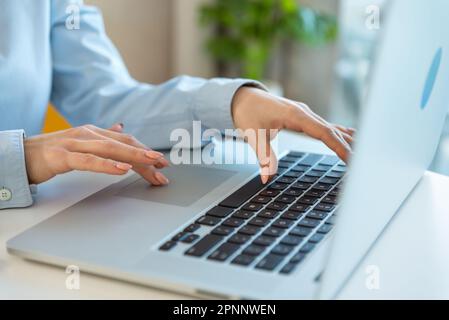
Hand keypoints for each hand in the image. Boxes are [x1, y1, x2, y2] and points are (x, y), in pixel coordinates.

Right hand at [24, 124, 169, 185]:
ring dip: (134, 157)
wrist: (21, 155)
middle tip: (164, 167)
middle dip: (146, 156)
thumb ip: (102, 137)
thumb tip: (121, 127)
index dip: (146, 150)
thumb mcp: (81, 142)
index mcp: (95, 132)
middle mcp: (88, 134)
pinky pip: (88, 160)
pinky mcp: (62, 156)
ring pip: (110, 149)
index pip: (127, 141)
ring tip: (151, 163)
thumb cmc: (53, 151)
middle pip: (124, 144)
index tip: (162, 162)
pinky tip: (121, 170)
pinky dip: (107, 165)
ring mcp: (75, 143)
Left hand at [232, 87, 354, 183]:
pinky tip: (350, 139)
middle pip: (332, 130)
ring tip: (363, 153)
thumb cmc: (248, 112)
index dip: (339, 146)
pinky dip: (338, 134)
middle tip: (362, 164)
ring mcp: (305, 114)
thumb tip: (267, 177)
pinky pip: (325, 126)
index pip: (324, 132)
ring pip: (332, 127)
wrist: (243, 97)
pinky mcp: (303, 117)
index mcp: (295, 114)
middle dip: (348, 146)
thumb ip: (263, 157)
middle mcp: (304, 112)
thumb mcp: (253, 135)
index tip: (350, 158)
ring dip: (346, 140)